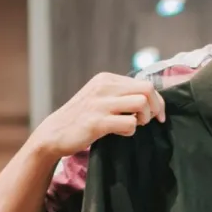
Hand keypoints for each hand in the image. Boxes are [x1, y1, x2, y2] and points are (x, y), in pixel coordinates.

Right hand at [31, 72, 166, 158]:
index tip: (158, 115)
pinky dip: (130, 130)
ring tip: (133, 125)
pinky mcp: (97, 122)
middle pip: (147, 89)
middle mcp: (104, 87)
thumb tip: (149, 98)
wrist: (54, 133)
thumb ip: (119, 94)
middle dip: (155, 108)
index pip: (144, 83)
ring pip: (141, 103)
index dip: (157, 100)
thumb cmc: (81, 118)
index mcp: (106, 79)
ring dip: (144, 118)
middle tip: (149, 121)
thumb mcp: (99, 97)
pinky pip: (129, 123)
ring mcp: (100, 104)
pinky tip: (120, 133)